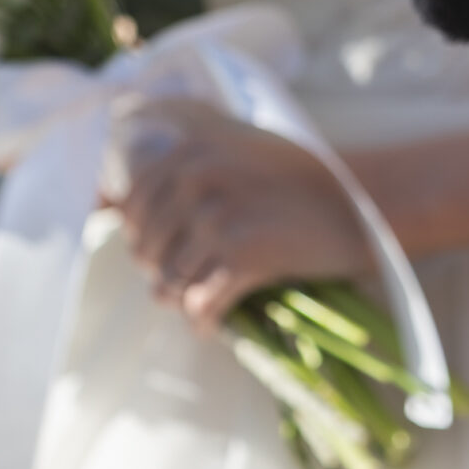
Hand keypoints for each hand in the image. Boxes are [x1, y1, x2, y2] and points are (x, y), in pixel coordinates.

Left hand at [112, 96, 372, 329]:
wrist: (368, 200)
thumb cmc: (303, 177)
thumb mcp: (236, 146)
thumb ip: (180, 160)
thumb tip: (100, 196)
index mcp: (190, 149)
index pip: (131, 209)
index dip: (148, 236)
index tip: (176, 248)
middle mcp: (197, 178)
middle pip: (146, 251)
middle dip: (166, 271)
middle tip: (200, 276)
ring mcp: (219, 218)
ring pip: (169, 284)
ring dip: (185, 300)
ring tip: (209, 299)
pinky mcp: (243, 257)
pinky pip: (199, 306)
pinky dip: (205, 321)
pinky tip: (216, 321)